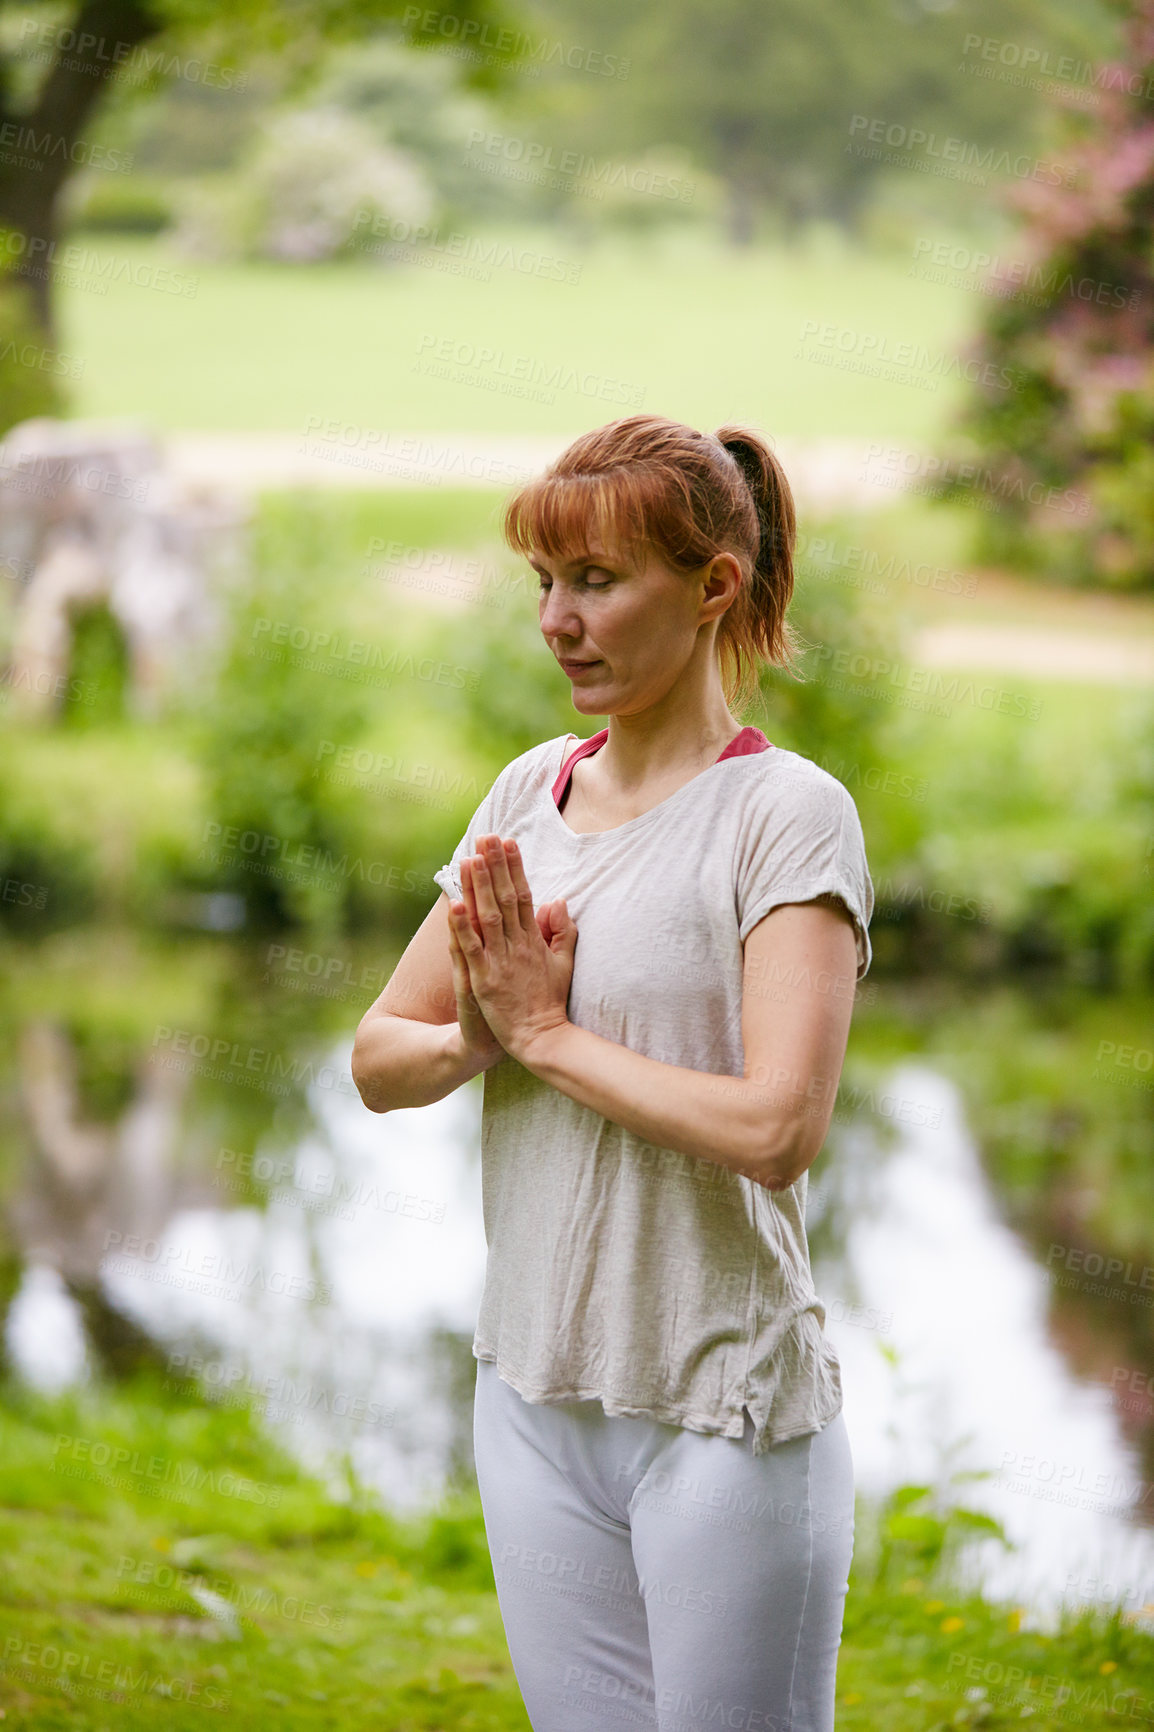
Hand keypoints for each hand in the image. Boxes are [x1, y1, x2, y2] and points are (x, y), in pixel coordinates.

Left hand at [447, 834, 577, 1063]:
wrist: (542, 1038)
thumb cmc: (550, 1002)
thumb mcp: (564, 964)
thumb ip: (562, 932)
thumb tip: (557, 900)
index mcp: (533, 941)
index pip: (523, 895)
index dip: (515, 867)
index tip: (508, 842)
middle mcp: (517, 946)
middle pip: (504, 898)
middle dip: (495, 866)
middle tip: (486, 837)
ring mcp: (500, 962)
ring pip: (487, 917)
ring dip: (478, 887)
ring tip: (470, 859)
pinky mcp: (485, 980)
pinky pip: (472, 950)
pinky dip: (463, 927)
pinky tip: (454, 905)